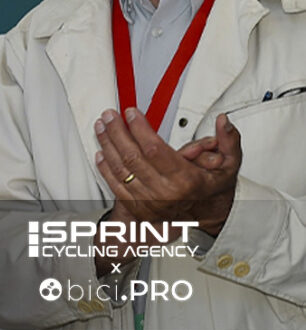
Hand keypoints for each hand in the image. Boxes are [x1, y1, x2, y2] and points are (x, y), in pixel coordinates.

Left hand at [94, 108, 240, 234]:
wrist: (205, 217)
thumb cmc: (212, 188)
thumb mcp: (229, 164)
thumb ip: (228, 140)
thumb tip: (223, 121)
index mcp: (186, 180)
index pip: (155, 149)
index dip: (139, 128)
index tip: (131, 112)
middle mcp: (166, 193)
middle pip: (133, 157)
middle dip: (117, 132)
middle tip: (109, 115)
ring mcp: (149, 202)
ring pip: (120, 169)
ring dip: (107, 145)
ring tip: (101, 126)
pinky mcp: (138, 207)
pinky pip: (115, 185)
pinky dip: (105, 168)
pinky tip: (100, 151)